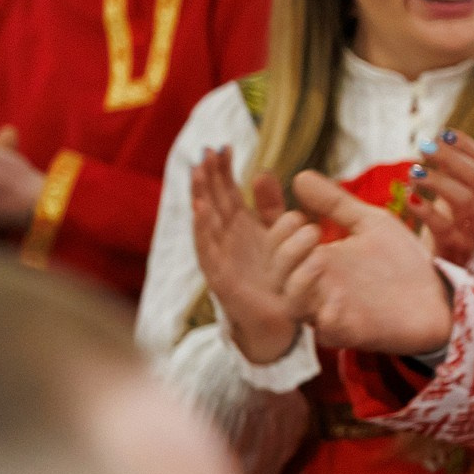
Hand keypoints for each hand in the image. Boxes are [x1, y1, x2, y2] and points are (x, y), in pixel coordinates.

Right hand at [192, 148, 319, 364]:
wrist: (277, 327)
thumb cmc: (275, 282)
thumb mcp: (276, 238)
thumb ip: (270, 208)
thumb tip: (262, 172)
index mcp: (238, 232)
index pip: (226, 195)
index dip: (222, 172)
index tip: (222, 145)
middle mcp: (226, 245)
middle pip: (213, 205)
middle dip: (207, 179)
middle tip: (204, 152)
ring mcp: (221, 263)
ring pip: (208, 227)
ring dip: (200, 200)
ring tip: (196, 175)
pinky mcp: (223, 283)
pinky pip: (212, 256)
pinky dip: (204, 233)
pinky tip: (203, 212)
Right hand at [285, 171, 451, 355]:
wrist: (439, 293)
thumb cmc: (401, 261)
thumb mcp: (369, 223)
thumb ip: (336, 204)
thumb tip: (299, 176)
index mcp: (315, 259)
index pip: (276, 248)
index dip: (276, 231)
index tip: (296, 212)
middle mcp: (315, 287)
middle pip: (275, 277)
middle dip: (283, 251)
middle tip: (310, 229)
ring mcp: (331, 311)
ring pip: (292, 305)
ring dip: (298, 280)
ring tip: (320, 256)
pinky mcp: (352, 333)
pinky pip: (326, 331)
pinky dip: (325, 316)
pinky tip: (334, 300)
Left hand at [405, 130, 473, 266]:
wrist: (448, 279)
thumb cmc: (444, 232)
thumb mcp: (451, 202)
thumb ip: (446, 176)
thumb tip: (431, 142)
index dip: (466, 144)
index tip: (444, 132)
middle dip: (450, 157)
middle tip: (423, 146)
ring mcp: (470, 230)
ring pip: (464, 198)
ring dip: (438, 180)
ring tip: (413, 172)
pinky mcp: (454, 248)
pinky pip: (444, 227)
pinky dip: (425, 210)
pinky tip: (408, 199)